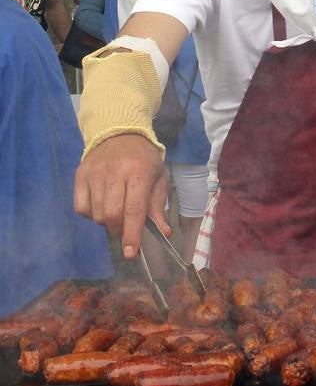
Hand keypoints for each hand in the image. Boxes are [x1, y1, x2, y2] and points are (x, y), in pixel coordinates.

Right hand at [74, 134, 169, 258]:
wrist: (119, 132)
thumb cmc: (143, 159)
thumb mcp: (158, 178)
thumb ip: (158, 205)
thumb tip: (164, 232)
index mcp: (139, 172)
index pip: (134, 209)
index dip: (132, 234)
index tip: (130, 253)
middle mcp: (115, 171)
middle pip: (111, 214)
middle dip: (119, 230)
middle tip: (125, 230)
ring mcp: (94, 172)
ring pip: (95, 214)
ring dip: (105, 222)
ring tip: (114, 212)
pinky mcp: (80, 174)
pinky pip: (81, 207)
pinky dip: (90, 214)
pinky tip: (100, 205)